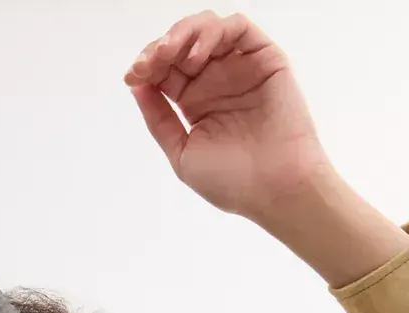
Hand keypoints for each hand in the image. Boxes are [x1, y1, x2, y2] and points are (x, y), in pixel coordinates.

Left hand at [124, 12, 334, 225]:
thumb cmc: (234, 181)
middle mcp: (216, 80)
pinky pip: (237, 27)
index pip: (164, 69)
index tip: (133, 75)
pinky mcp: (264, 57)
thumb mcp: (182, 153)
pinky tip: (196, 56)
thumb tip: (136, 86)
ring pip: (206, 28)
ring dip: (182, 33)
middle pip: (181, 44)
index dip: (146, 65)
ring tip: (169, 54)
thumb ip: (158, 119)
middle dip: (159, 48)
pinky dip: (212, 32)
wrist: (275, 188)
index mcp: (195, 101)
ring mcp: (239, 66)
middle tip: (149, 62)